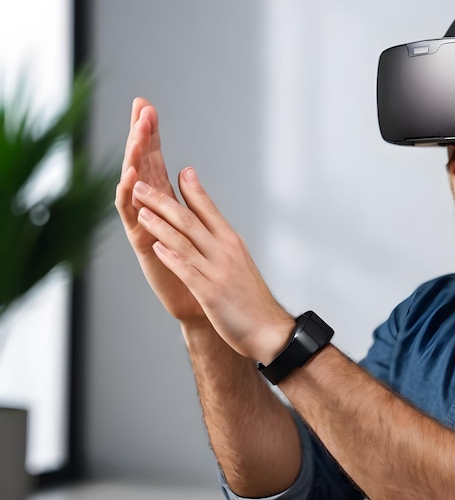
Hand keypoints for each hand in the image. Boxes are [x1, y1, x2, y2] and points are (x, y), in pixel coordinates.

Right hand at [116, 99, 205, 321]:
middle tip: (141, 107)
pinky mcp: (140, 241)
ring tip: (138, 132)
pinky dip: (129, 193)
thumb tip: (186, 170)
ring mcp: (142, 223)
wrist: (200, 301)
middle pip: (142, 164)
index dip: (150, 133)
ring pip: (134, 184)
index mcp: (164, 200)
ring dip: (135, 157)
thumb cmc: (197, 264)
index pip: (155, 159)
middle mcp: (149, 208)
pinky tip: (132, 173)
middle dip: (140, 136)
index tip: (147, 105)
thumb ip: (188, 198)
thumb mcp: (194, 224)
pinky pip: (130, 213)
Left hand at [132, 165, 294, 361]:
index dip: (194, 189)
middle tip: (142, 185)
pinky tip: (154, 246)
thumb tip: (210, 228)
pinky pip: (186, 270)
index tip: (182, 170)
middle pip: (189, 220)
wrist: (269, 329)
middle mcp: (224, 251)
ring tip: (140, 210)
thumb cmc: (252, 297)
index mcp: (231, 242)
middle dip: (163, 201)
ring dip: (160, 224)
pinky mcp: (210, 293)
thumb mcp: (240, 262)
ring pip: (184, 241)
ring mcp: (217, 271)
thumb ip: (222, 244)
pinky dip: (170, 256)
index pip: (209, 209)